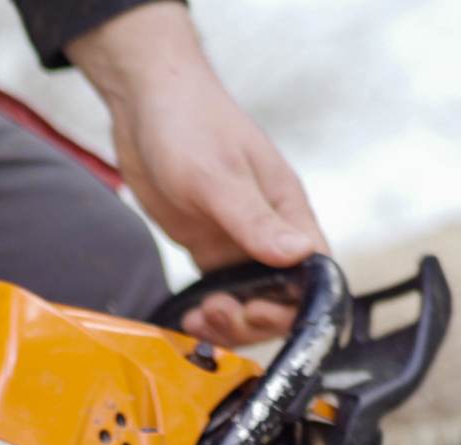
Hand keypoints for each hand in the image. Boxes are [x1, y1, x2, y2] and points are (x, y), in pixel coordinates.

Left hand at [68, 3, 329, 346]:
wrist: (145, 103)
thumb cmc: (189, 123)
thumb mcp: (218, 175)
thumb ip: (254, 219)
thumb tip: (300, 256)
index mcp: (288, 212)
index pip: (315, 274)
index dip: (295, 305)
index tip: (257, 311)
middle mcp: (270, 232)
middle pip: (284, 300)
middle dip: (256, 321)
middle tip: (218, 315)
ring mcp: (240, 243)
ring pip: (251, 304)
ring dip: (231, 325)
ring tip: (199, 321)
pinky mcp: (210, 248)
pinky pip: (221, 295)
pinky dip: (209, 315)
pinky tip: (190, 320)